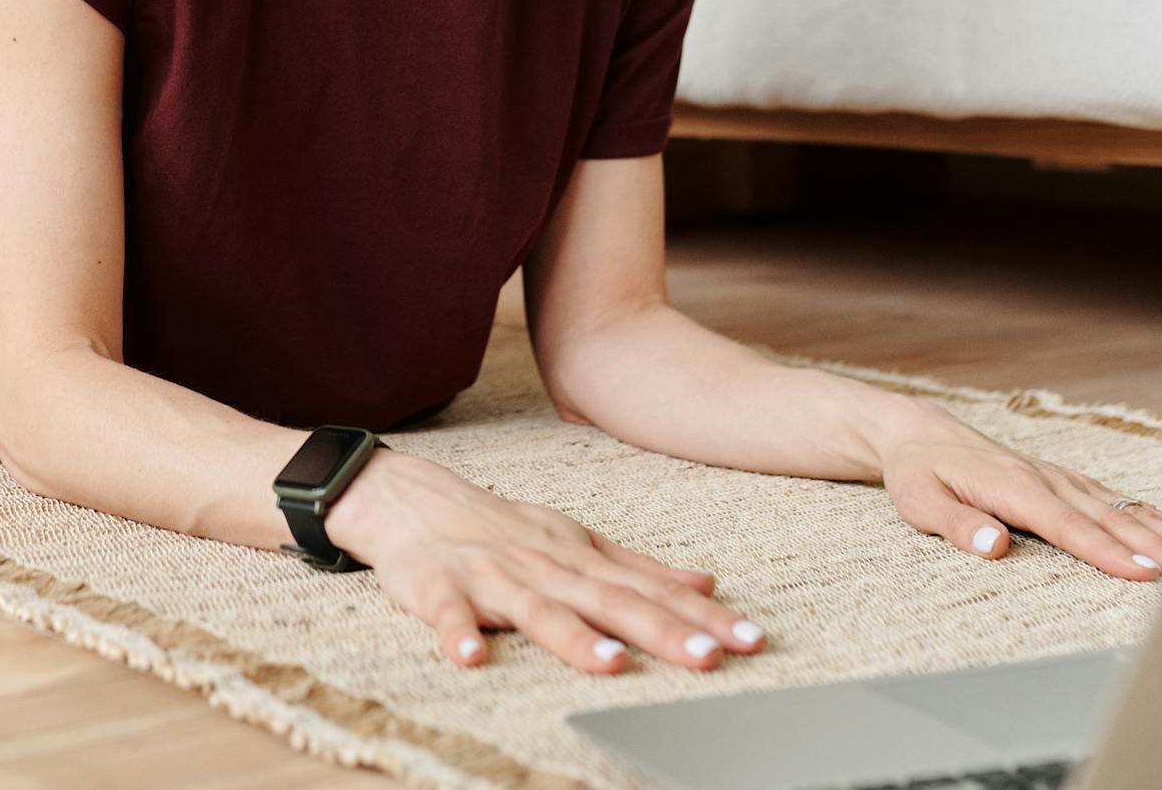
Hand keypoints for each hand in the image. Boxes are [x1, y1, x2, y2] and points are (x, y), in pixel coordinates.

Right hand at [322, 449, 767, 673]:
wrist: (411, 499)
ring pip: (537, 610)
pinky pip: (448, 614)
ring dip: (572, 637)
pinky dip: (457, 633)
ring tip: (610, 663)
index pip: (651, 591)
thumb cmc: (501, 528)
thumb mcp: (575, 541)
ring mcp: (492, 576)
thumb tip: (707, 582)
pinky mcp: (438, 587)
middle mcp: (545, 567)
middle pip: (609, 602)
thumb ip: (639, 567)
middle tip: (710, 657)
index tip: (751, 638)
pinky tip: (471, 657)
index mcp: (580, 560)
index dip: (701, 617)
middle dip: (661, 631)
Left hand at [875, 409, 1161, 579]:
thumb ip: (956, 524)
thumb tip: (995, 548)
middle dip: (1152, 546)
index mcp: (1012, 486)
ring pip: (1117, 506)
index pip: (1067, 526)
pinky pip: (1111, 498)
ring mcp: (1057, 477)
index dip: (1106, 551)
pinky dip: (1146, 515)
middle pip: (1106, 517)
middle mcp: (1043, 478)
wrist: (919, 434)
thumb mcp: (920, 501)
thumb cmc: (918, 473)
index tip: (1144, 572)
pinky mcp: (1062, 480)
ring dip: (1159, 531)